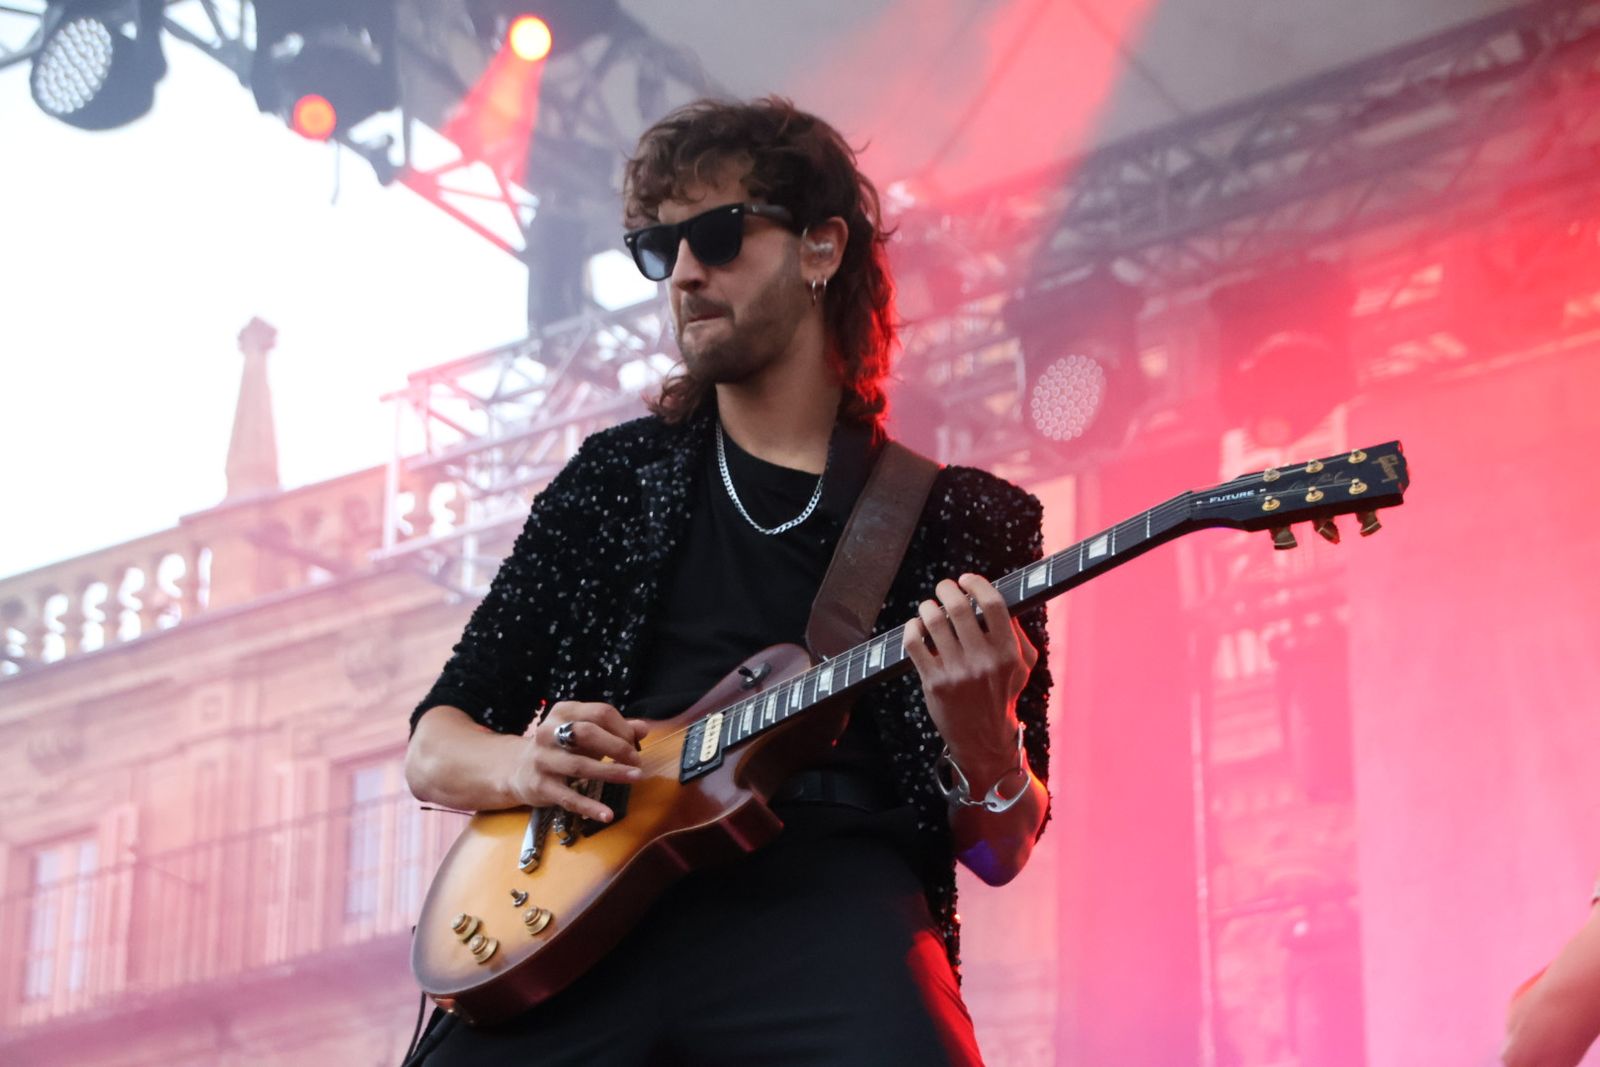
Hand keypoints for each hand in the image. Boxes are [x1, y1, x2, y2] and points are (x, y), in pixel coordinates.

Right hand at [506, 701, 649, 822]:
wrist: (518, 769)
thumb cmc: (562, 748)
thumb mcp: (586, 734)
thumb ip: (615, 730)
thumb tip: (644, 729)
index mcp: (563, 712)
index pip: (600, 713)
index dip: (622, 728)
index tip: (635, 744)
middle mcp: (548, 732)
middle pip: (588, 733)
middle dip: (618, 747)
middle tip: (637, 762)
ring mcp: (542, 759)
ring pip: (580, 765)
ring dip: (611, 772)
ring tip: (635, 778)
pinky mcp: (539, 786)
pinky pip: (568, 798)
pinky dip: (589, 807)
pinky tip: (608, 814)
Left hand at [903, 574, 1038, 788]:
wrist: (983, 737)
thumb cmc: (1002, 693)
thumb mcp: (1022, 664)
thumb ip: (1017, 632)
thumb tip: (997, 597)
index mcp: (1008, 652)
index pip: (993, 604)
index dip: (977, 584)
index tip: (966, 579)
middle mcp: (983, 661)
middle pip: (958, 608)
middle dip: (946, 589)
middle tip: (944, 588)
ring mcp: (957, 673)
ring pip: (933, 622)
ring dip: (927, 607)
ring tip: (929, 607)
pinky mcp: (934, 683)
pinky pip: (914, 643)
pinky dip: (911, 628)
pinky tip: (916, 626)